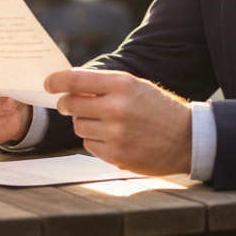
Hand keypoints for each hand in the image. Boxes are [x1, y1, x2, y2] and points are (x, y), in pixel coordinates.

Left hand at [46, 68, 191, 175]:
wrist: (186, 139)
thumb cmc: (158, 108)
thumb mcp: (135, 86)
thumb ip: (104, 85)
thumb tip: (69, 85)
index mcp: (122, 85)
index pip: (75, 80)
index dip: (56, 81)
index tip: (48, 84)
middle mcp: (116, 108)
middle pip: (70, 104)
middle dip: (67, 104)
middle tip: (70, 104)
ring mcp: (115, 134)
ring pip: (78, 126)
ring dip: (84, 123)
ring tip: (105, 122)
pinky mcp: (116, 155)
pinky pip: (88, 144)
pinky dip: (95, 140)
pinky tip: (113, 137)